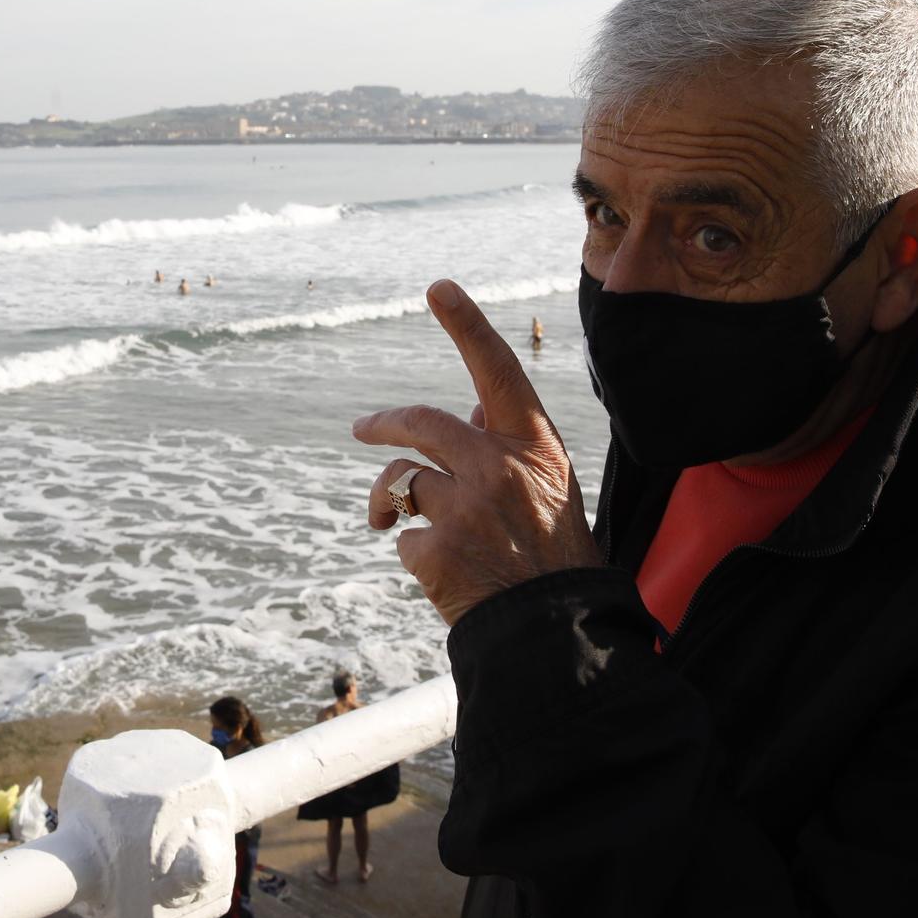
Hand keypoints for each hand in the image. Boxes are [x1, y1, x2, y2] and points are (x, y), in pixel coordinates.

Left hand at [354, 279, 600, 624]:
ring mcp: (465, 507)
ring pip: (404, 483)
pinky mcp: (435, 548)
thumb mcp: (550, 489)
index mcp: (534, 447)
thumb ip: (511, 447)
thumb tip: (476, 408)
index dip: (468, 326)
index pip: (498, 371)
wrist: (554, 630)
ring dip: (391, 502)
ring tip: (388, 522)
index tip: (439, 288)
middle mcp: (499, 467)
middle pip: (421, 423)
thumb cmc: (555, 556)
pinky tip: (440, 573)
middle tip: (363, 430)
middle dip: (384, 425)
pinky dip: (412, 549)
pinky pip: (405, 535)